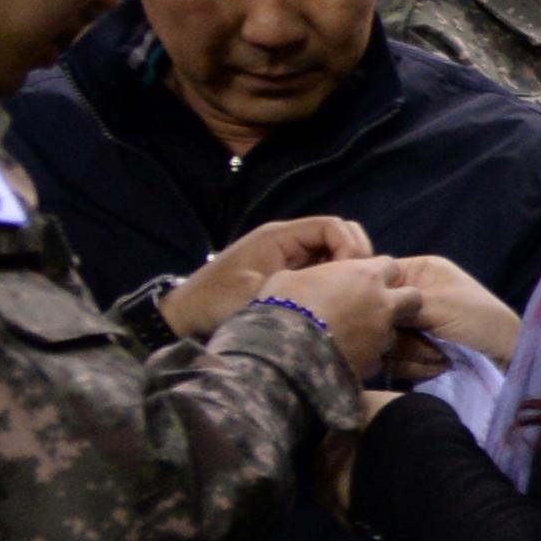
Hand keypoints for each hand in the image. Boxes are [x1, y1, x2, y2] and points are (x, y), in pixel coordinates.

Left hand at [165, 212, 374, 336]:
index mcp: (279, 237)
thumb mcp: (255, 297)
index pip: (333, 226)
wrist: (184, 314)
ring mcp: (288, 256)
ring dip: (347, 268)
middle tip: (357, 286)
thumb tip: (340, 294)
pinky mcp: (288, 272)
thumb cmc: (215, 302)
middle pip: (340, 233)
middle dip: (356, 255)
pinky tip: (335, 300)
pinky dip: (336, 278)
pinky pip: (322, 266)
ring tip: (349, 295)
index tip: (352, 276)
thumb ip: (297, 289)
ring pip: (334, 250)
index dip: (351, 247)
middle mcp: (287, 241)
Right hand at [252, 255, 400, 376]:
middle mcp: (383, 304)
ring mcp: (382, 335)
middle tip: (375, 308)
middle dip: (400, 301)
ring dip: (379, 331)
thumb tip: (313, 280)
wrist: (282, 350)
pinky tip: (344, 356)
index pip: (390, 266)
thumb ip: (316, 275)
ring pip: (394, 330)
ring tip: (351, 336)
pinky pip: (378, 356)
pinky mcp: (375, 363)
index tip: (363, 280)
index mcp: (366, 276)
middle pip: (413, 298)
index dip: (378, 272)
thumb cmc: (282, 305)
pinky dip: (366, 355)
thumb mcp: (290, 277)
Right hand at [378, 252, 521, 367]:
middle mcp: (412, 290)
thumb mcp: (438, 305)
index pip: (378, 277)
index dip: (376, 300)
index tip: (386, 319)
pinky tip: (436, 366)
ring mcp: (413, 318)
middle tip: (424, 344)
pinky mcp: (416, 342)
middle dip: (400, 335)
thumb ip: (398, 304)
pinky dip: (414, 364)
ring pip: (385, 336)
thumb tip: (365, 308)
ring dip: (410, 353)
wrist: (508, 352)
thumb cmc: (479, 319)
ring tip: (436, 358)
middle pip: (378, 312)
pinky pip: (397, 353)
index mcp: (419, 269)